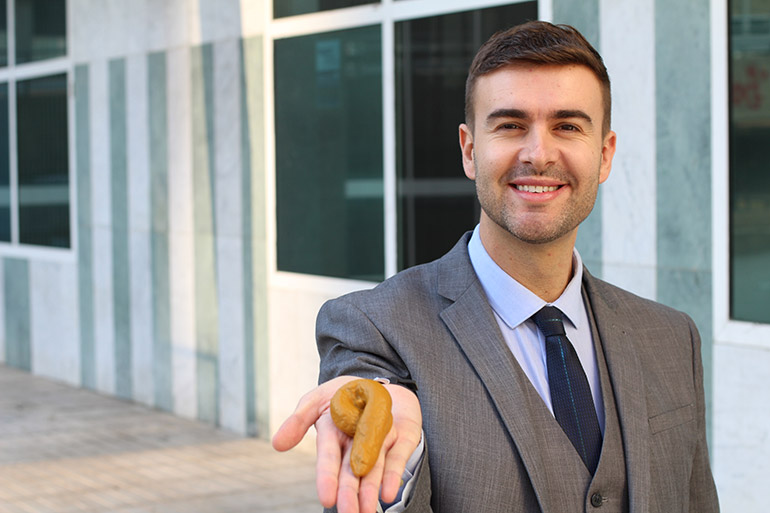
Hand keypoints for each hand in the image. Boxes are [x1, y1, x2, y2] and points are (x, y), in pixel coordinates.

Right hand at [272, 376, 422, 512]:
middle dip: (349, 493)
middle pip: (351, 472)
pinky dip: (393, 475)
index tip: (327, 498)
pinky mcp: (402, 438)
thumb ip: (299, 420)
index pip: (329, 459)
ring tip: (367, 512)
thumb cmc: (343, 392)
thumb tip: (277, 444)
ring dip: (370, 492)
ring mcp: (380, 443)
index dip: (327, 477)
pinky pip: (398, 457)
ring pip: (374, 470)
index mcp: (334, 436)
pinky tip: (390, 492)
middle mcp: (356, 445)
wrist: (377, 383)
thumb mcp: (317, 399)